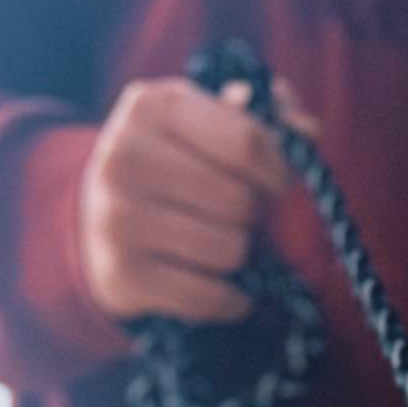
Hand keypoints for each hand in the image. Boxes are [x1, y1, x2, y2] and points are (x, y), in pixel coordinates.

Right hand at [78, 76, 288, 324]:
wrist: (98, 222)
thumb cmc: (171, 165)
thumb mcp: (204, 123)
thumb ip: (260, 119)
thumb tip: (309, 129)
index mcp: (151, 106)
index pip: (246, 141)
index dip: (278, 168)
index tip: (276, 181)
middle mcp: (125, 155)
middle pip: (240, 201)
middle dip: (250, 214)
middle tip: (232, 215)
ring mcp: (118, 217)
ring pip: (229, 250)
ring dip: (238, 256)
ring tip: (215, 244)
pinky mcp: (123, 274)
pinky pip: (210, 296)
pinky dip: (231, 300)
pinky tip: (225, 288)